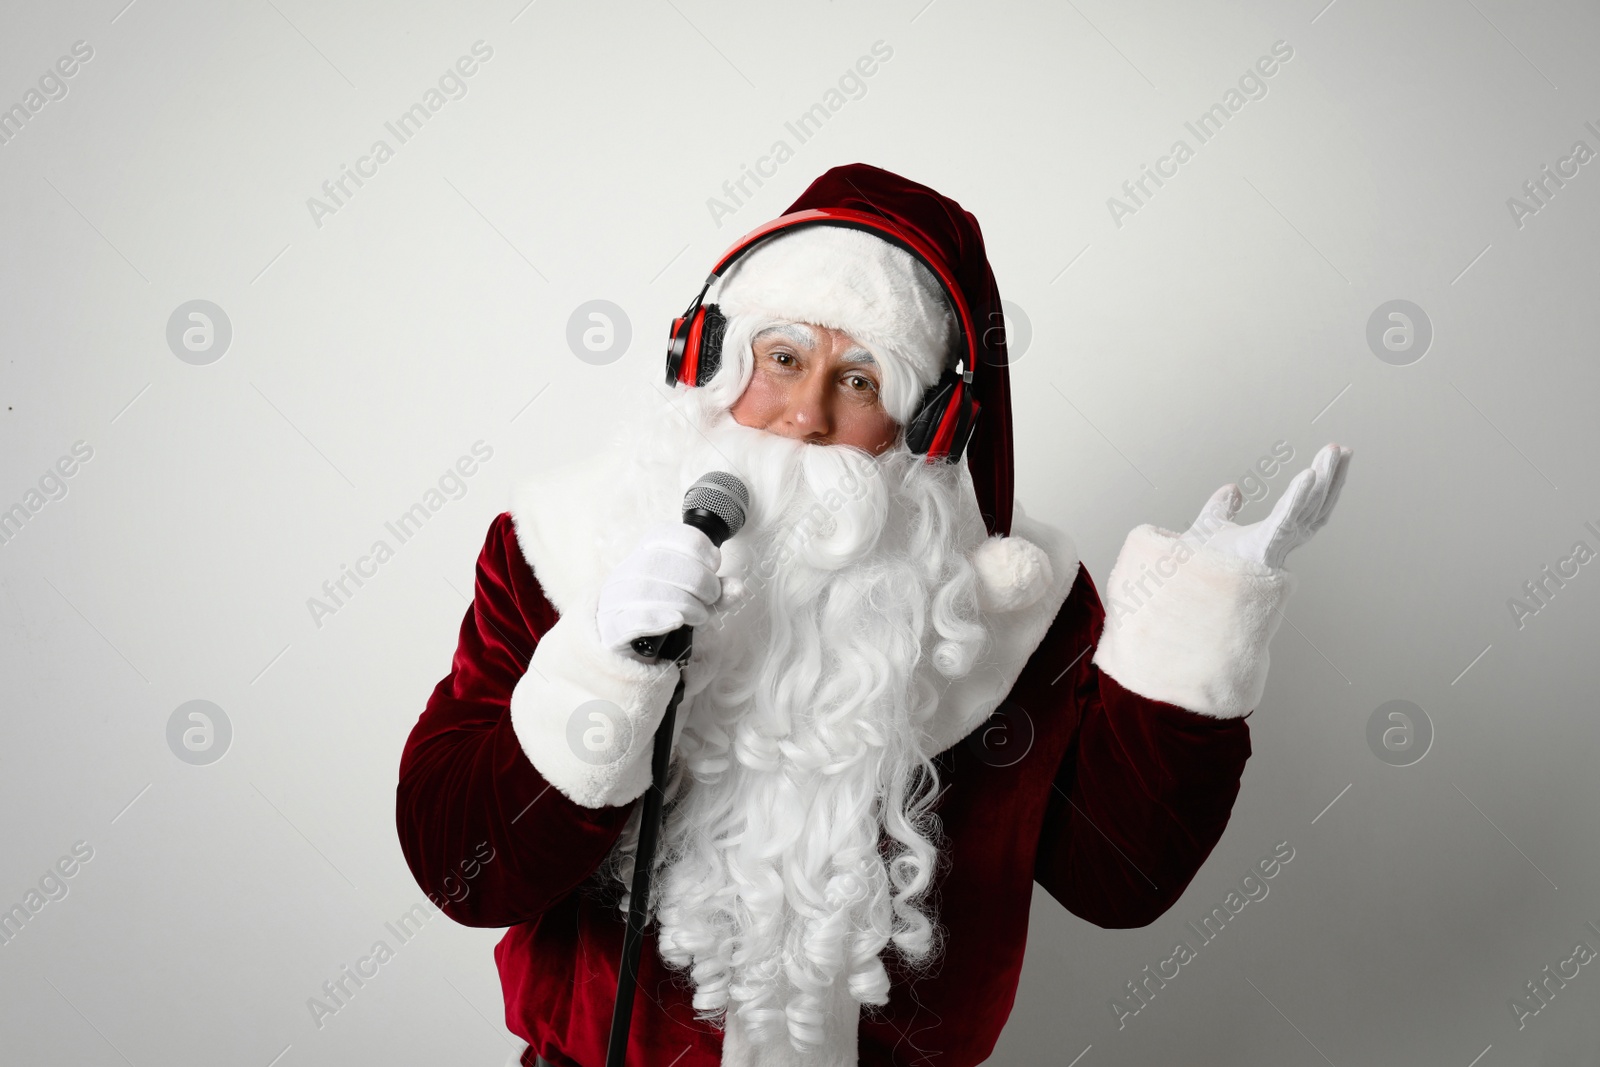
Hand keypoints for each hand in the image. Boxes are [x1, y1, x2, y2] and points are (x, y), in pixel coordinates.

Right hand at [595, 521, 722, 654]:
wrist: (630, 650)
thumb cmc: (664, 615)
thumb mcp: (695, 599)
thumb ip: (716, 592)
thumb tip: (738, 588)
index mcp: (642, 556)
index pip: (662, 534)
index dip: (694, 544)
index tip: (714, 563)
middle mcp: (624, 573)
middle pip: (658, 563)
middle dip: (696, 579)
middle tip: (712, 597)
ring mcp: (614, 601)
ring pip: (647, 591)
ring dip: (684, 603)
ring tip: (700, 615)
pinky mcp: (611, 631)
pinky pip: (630, 620)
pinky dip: (657, 618)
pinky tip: (676, 621)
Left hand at [1180, 443, 1351, 568]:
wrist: (1183, 586)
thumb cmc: (1200, 567)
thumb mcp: (1209, 525)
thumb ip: (1222, 507)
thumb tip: (1233, 489)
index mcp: (1273, 537)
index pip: (1307, 508)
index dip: (1323, 485)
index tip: (1334, 460)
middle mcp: (1281, 543)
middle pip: (1316, 506)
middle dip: (1333, 477)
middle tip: (1344, 449)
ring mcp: (1274, 546)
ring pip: (1307, 508)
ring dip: (1322, 479)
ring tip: (1333, 452)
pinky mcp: (1262, 547)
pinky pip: (1285, 518)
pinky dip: (1297, 496)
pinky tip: (1308, 474)